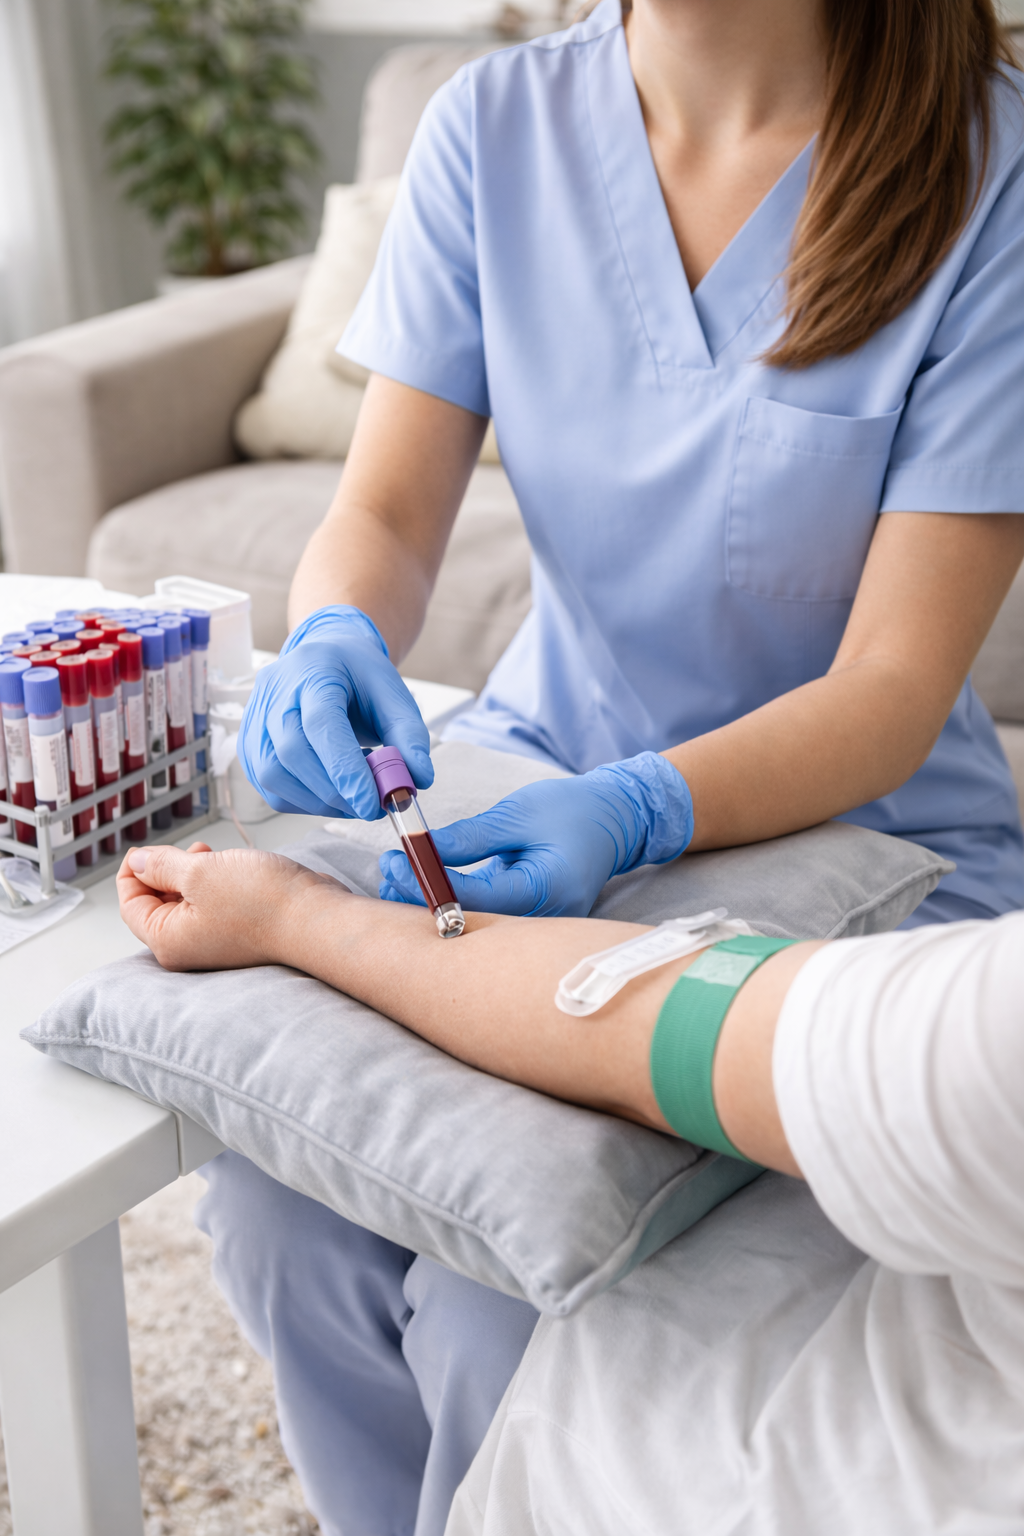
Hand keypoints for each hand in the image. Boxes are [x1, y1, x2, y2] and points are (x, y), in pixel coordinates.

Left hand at [116, 842, 347, 971]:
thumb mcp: (198, 872)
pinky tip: (230, 867)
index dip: (133, 871)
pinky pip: (212, 902)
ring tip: (211, 855)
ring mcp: (215, 939)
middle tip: (189, 850)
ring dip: (192, 872)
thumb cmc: (262, 902)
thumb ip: (160, 865)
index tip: (145, 849)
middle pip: (157, 902)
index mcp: (168, 941)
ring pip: (187, 899)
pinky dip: (214, 881)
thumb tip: (137, 861)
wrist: (316, 918)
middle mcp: (189, 946)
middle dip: (166, 869)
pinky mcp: (238, 929)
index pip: (131, 905)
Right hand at [237, 605, 432, 818]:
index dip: (344, 768)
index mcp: (313, 668)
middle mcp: (275, 690)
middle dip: (334, 791)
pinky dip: (302, 801)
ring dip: (318, 800)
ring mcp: (254, 718)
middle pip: (292, 751)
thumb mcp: (394, 695)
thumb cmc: (359, 677)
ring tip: (353, 798)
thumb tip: (418, 779)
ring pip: (273, 774)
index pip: (321, 723)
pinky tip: (330, 794)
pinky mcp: (249, 744)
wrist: (325, 659)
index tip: (372, 803)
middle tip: (370, 807)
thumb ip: (409, 736)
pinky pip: (269, 786)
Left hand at [379, 752, 693, 916]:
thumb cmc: (573, 811)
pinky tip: (424, 883)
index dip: (426, 884)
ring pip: (472, 925)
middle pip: (467, 924)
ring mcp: (537, 926)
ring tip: (400, 873)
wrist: (614, 821)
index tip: (394, 860)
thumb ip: (471, 837)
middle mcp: (543, 920)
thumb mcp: (519, 813)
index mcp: (547, 891)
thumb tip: (421, 849)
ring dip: (431, 902)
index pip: (473, 899)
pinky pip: (483, 918)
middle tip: (388, 871)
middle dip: (420, 902)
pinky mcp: (527, 921)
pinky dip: (452, 902)